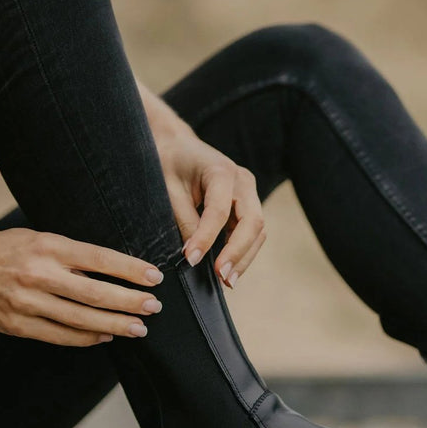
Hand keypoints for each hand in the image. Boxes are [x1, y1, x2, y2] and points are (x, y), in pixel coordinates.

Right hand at [0, 229, 164, 346]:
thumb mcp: (35, 238)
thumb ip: (69, 254)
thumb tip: (111, 270)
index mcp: (46, 246)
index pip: (99, 258)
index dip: (130, 270)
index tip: (154, 277)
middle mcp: (38, 274)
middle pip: (96, 293)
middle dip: (130, 302)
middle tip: (153, 306)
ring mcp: (27, 303)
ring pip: (82, 319)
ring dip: (116, 325)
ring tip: (139, 327)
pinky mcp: (19, 325)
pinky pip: (61, 336)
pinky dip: (87, 338)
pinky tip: (106, 336)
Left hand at [157, 131, 264, 287]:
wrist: (178, 146)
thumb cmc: (170, 163)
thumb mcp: (168, 189)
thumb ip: (183, 218)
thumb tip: (194, 254)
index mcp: (221, 171)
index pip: (219, 211)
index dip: (206, 238)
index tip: (190, 260)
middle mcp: (243, 181)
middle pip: (252, 222)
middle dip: (238, 252)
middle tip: (222, 277)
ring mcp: (249, 192)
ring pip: (258, 231)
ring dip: (245, 256)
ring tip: (228, 280)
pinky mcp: (247, 204)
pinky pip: (252, 232)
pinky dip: (243, 251)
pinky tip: (230, 268)